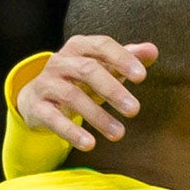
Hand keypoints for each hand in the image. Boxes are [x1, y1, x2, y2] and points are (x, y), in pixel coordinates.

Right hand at [16, 35, 155, 151]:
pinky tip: (89, 144)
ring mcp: (46, 83)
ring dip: (97, 116)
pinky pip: (52, 118)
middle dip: (112, 90)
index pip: (101, 46)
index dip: (121, 59)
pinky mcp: (37, 107)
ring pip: (72, 96)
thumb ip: (128, 58)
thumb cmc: (81, 80)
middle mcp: (60, 62)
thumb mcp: (104, 68)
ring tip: (119, 134)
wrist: (39, 97)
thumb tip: (152, 51)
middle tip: (134, 110)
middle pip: (87, 70)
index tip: (142, 77)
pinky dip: (71, 131)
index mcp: (79, 47)